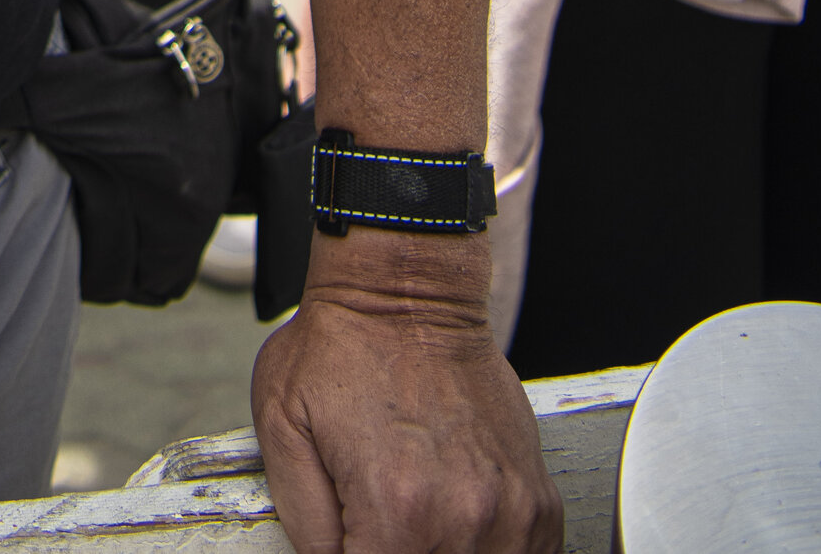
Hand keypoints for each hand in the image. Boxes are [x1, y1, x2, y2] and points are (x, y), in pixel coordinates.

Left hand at [253, 249, 560, 552]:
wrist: (406, 293)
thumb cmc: (341, 347)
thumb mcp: (282, 427)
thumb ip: (303, 523)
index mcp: (395, 512)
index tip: (353, 537)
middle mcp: (462, 521)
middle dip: (398, 551)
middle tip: (380, 518)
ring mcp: (509, 513)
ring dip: (445, 553)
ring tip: (417, 514)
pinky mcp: (537, 499)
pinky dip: (489, 550)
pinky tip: (457, 520)